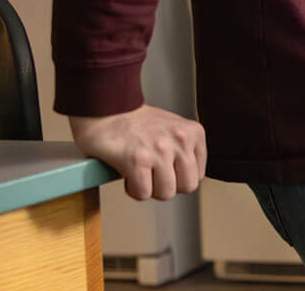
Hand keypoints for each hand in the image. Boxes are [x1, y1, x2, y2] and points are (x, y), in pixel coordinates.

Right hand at [69, 105, 206, 200]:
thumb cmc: (135, 123)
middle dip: (167, 186)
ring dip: (148, 188)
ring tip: (139, 172)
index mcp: (193, 133)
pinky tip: (127, 172)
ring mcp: (160, 150)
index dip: (178, 178)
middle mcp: (181, 140)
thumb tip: (187, 176)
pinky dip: (132, 188)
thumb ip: (185, 150)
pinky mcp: (138, 160)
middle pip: (187, 186)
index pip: (198, 175)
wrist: (106, 110)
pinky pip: (143, 193)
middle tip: (152, 175)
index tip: (164, 170)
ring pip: (166, 193)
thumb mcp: (173, 129)